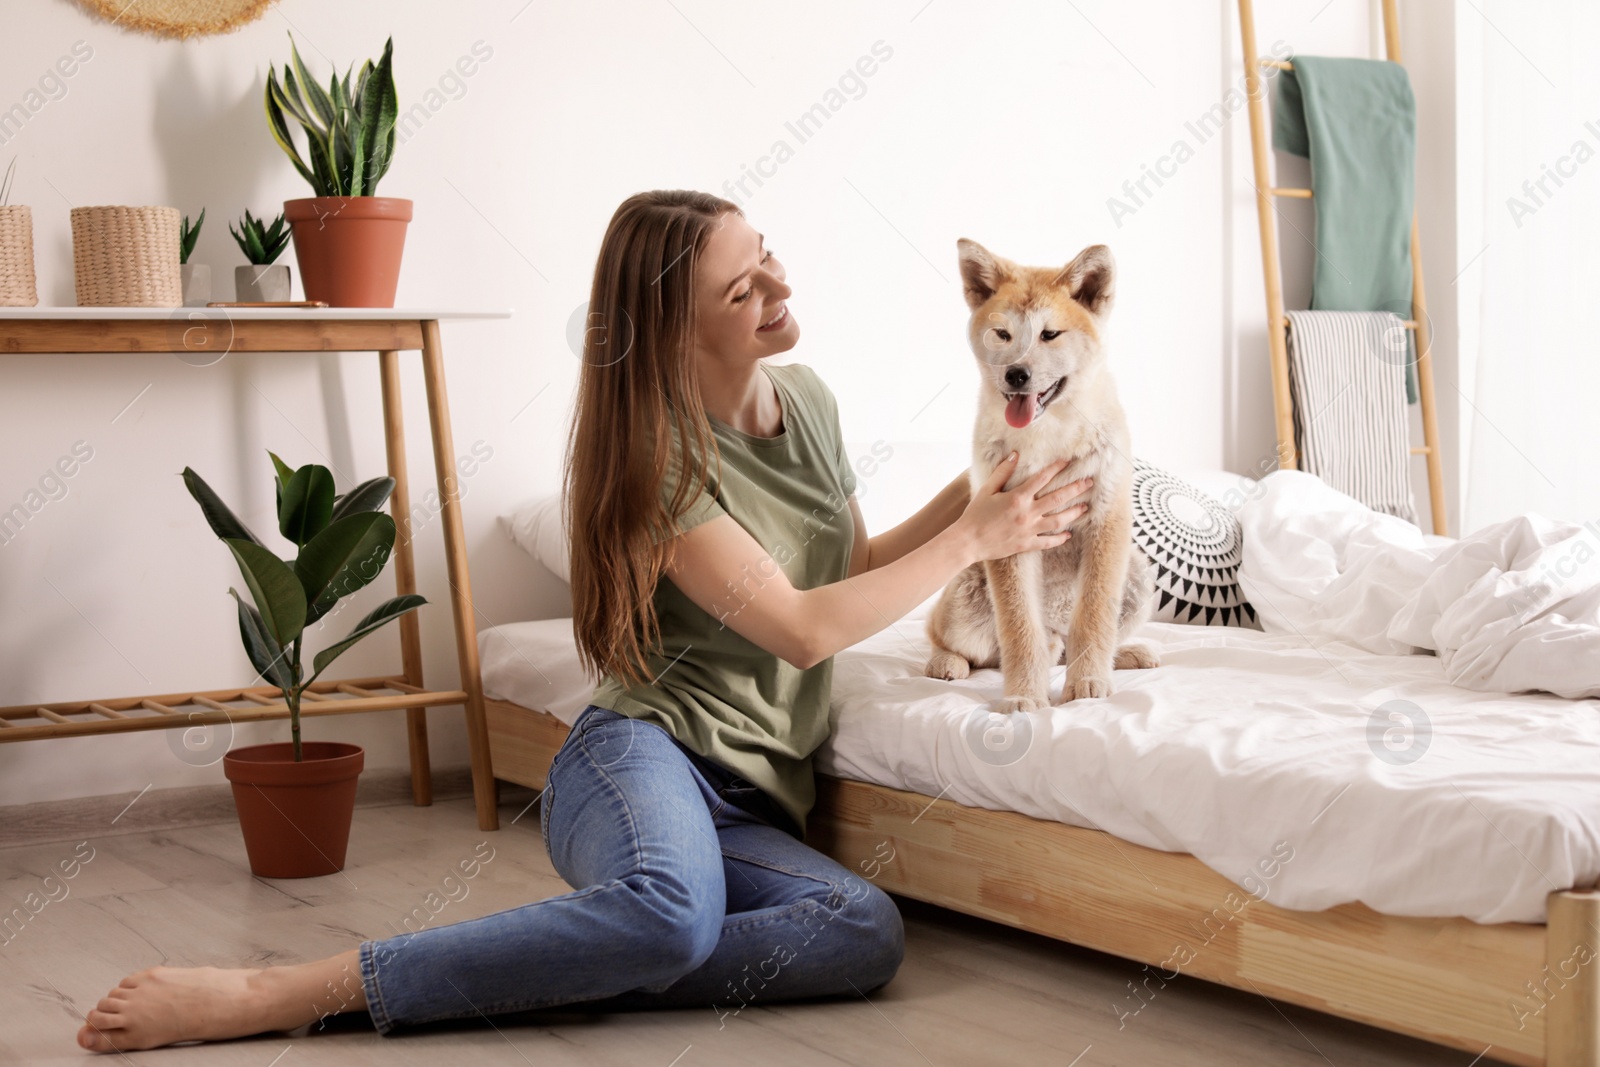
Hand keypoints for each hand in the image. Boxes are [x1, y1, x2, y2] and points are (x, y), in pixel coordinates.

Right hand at [954, 453, 1093, 563]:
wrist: (968, 542)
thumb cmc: (975, 515)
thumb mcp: (987, 490)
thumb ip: (1002, 472)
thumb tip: (1015, 455)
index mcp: (1017, 497)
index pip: (1042, 478)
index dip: (1056, 468)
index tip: (1068, 461)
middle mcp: (1027, 513)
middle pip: (1057, 498)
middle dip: (1075, 489)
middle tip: (1089, 482)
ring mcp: (1029, 530)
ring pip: (1058, 521)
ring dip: (1073, 513)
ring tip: (1085, 507)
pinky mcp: (1026, 544)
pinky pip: (1047, 542)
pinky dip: (1059, 539)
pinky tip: (1068, 535)